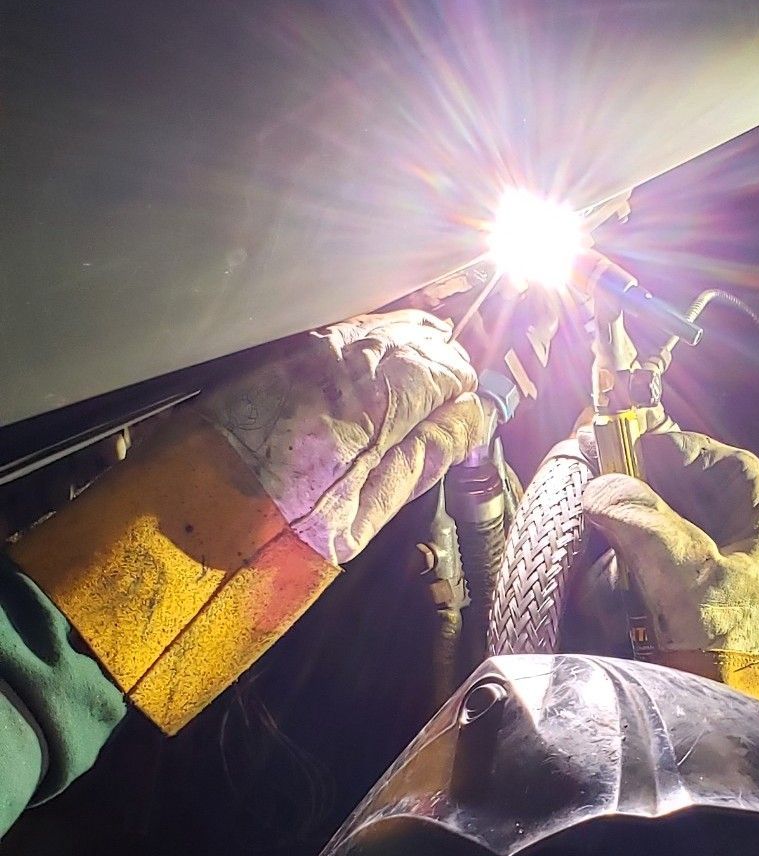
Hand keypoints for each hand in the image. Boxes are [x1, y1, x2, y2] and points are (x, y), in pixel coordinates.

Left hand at [201, 310, 488, 563]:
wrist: (188, 511)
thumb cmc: (275, 526)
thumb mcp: (369, 511)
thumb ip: (429, 455)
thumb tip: (474, 418)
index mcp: (378, 398)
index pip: (448, 367)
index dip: (462, 392)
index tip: (461, 416)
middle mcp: (345, 357)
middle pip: (418, 337)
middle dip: (435, 369)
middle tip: (437, 410)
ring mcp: (310, 347)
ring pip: (380, 329)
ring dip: (400, 357)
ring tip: (399, 402)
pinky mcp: (281, 350)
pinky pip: (342, 335)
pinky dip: (363, 354)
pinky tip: (358, 386)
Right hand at [581, 429, 758, 712]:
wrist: (731, 736)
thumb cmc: (731, 656)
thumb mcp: (688, 578)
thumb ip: (645, 524)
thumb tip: (604, 487)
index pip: (729, 468)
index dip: (683, 448)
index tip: (636, 445)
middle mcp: (739, 556)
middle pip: (685, 502)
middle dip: (639, 501)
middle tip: (597, 491)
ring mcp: (709, 590)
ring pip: (657, 543)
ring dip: (623, 549)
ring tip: (601, 558)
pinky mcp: (679, 621)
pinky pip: (642, 585)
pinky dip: (618, 587)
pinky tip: (605, 599)